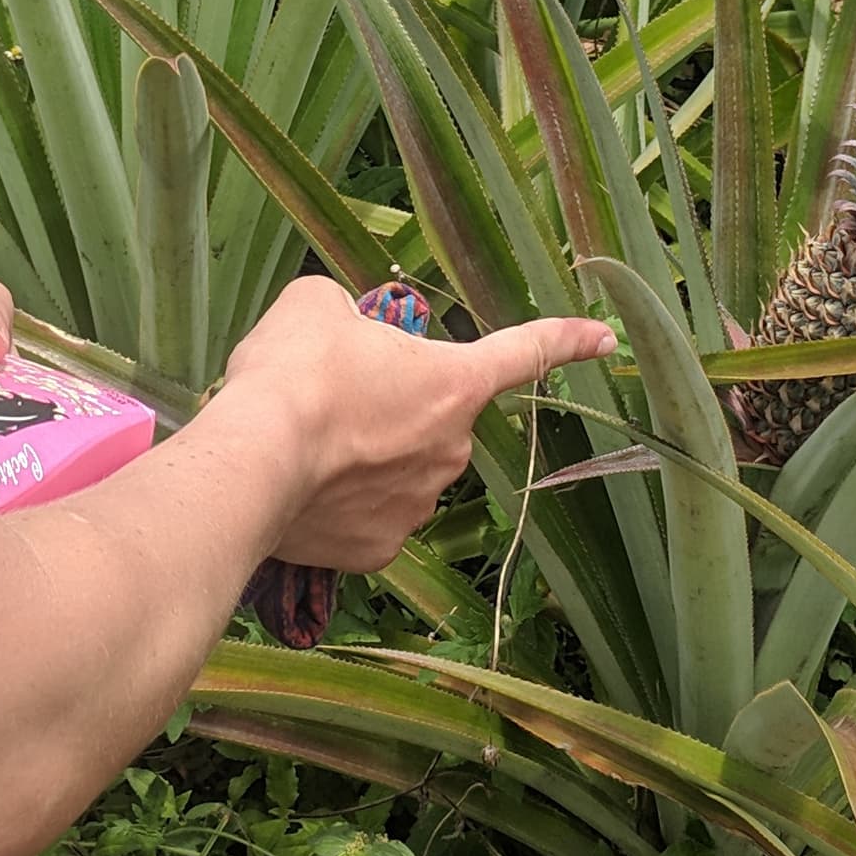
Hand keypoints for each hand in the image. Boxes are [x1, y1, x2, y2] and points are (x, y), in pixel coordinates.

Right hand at [223, 278, 608, 571]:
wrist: (252, 462)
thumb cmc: (293, 373)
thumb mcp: (316, 306)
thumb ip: (345, 312)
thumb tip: (338, 330)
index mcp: (454, 381)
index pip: (523, 351)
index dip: (565, 339)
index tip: (603, 339)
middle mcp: (452, 448)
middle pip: (433, 417)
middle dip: (395, 406)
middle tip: (333, 396)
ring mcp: (418, 505)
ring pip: (399, 471)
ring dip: (366, 457)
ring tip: (307, 445)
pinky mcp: (378, 550)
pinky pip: (367, 518)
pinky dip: (342, 505)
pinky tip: (305, 490)